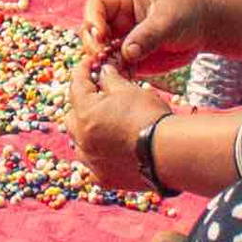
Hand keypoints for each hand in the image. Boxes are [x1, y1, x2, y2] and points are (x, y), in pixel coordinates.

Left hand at [68, 54, 176, 192]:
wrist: (169, 153)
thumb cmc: (149, 116)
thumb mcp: (129, 90)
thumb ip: (111, 80)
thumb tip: (103, 72)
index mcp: (85, 114)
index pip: (76, 86)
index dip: (83, 71)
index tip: (90, 63)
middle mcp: (82, 139)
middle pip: (72, 116)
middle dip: (82, 104)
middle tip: (97, 95)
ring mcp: (92, 161)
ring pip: (79, 143)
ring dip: (86, 132)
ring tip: (103, 124)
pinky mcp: (105, 178)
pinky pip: (92, 166)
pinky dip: (96, 156)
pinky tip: (107, 151)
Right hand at [79, 0, 208, 77]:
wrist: (202, 26)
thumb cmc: (185, 12)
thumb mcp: (168, 19)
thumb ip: (148, 34)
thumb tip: (128, 53)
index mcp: (122, 0)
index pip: (96, 6)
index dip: (93, 20)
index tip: (101, 37)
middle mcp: (116, 21)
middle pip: (91, 31)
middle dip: (93, 45)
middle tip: (102, 59)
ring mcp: (122, 41)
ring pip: (100, 53)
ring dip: (101, 63)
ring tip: (112, 72)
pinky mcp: (131, 60)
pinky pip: (116, 68)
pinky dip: (115, 76)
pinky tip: (123, 81)